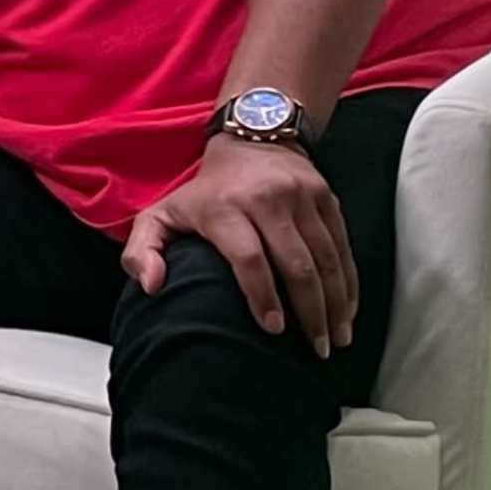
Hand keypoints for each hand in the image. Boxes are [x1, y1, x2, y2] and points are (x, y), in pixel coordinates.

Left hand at [123, 137, 358, 352]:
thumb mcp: (161, 215)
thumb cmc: (203, 193)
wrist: (251, 140)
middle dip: (310, 312)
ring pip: (326, 258)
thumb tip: (151, 286)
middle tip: (316, 349)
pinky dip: (348, 282)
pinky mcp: (327, 197)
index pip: (249, 258)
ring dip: (335, 303)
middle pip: (297, 263)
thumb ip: (142, 252)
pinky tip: (347, 311)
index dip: (263, 296)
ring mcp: (302, 196)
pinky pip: (343, 245)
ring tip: (335, 339)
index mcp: (225, 207)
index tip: (273, 329)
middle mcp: (267, 199)